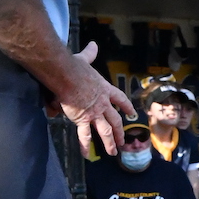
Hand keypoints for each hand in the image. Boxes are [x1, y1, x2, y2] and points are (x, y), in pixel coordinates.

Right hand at [53, 42, 134, 156]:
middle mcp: (103, 103)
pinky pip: (84, 135)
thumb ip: (90, 53)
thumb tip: (93, 44)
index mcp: (105, 89)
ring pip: (105, 131)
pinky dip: (85, 145)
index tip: (131, 114)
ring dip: (109, 142)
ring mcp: (94, 112)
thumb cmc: (74, 66)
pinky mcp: (82, 119)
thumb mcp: (85, 59)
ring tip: (113, 152)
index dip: (126, 107)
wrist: (67, 74)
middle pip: (115, 120)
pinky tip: (87, 155)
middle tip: (122, 141)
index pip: (120, 99)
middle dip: (119, 132)